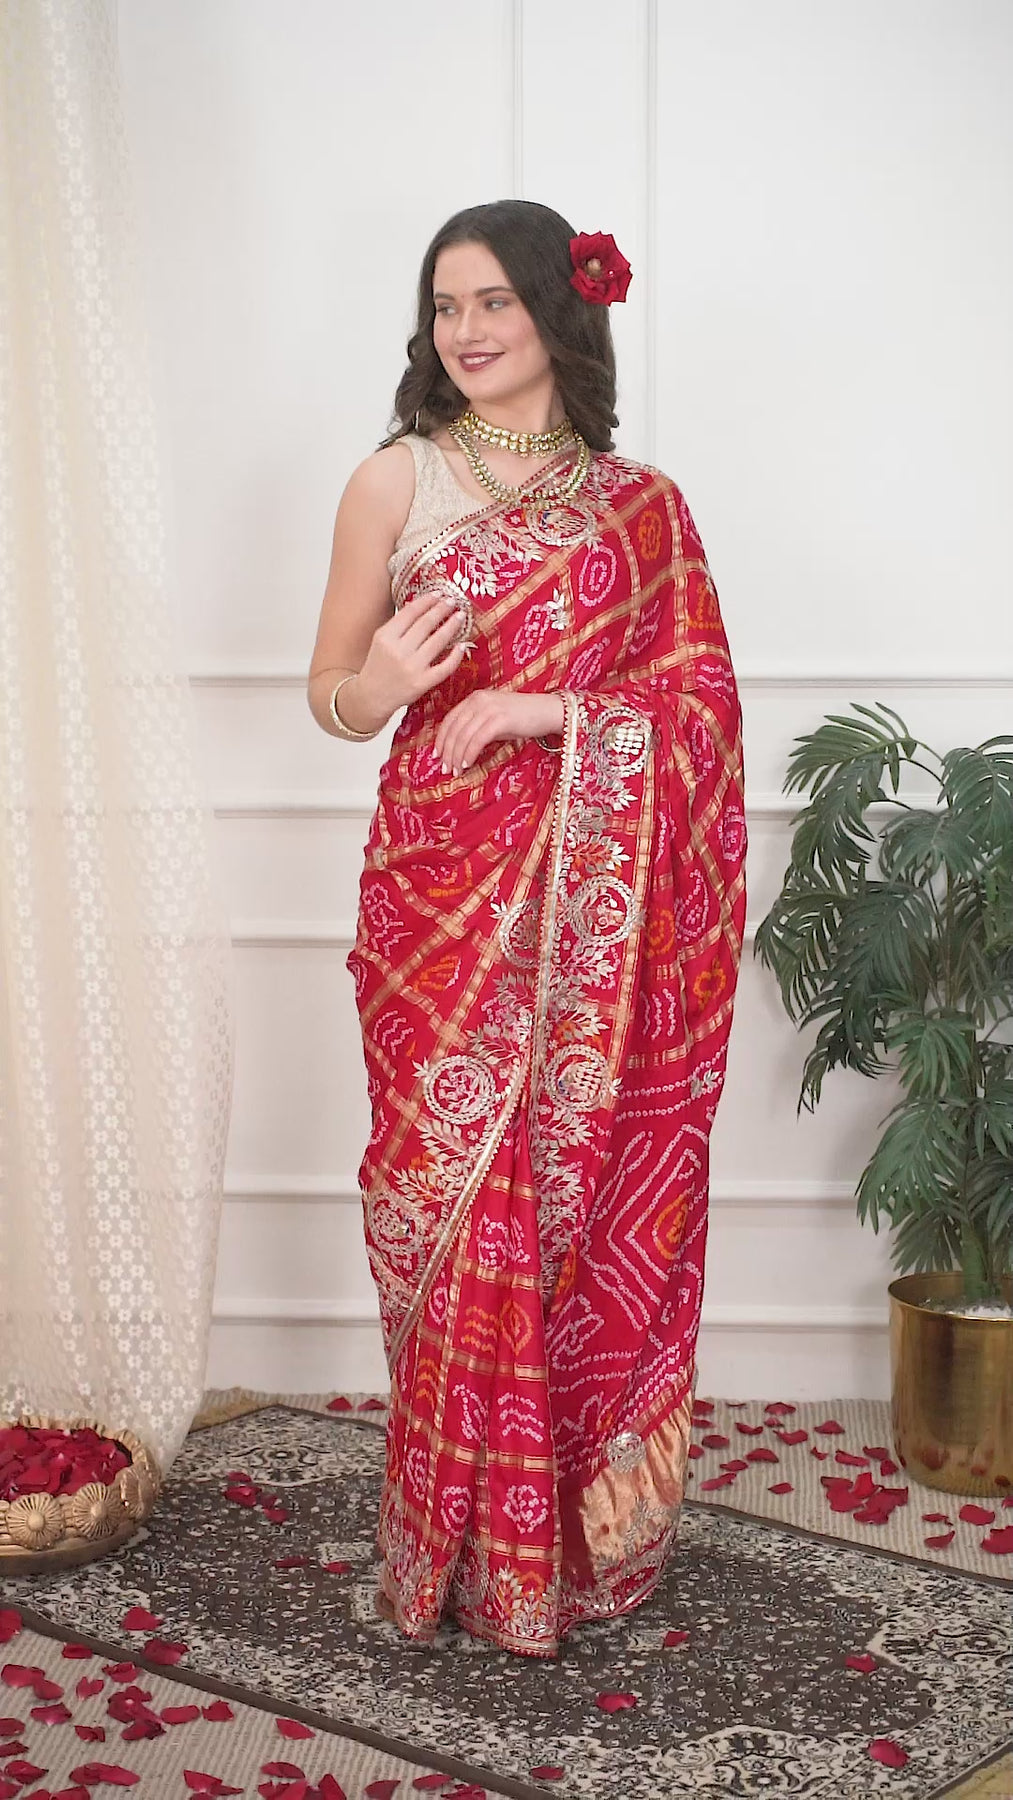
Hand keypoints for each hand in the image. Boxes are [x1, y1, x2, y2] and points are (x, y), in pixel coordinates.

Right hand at [341, 591, 468, 731]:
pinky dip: (455, 655)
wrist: (371, 697)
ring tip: (460, 616)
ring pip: (438, 641)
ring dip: (452, 626)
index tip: (439, 593)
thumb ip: (398, 625)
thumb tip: (420, 605)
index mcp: (386, 637)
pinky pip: (444, 667)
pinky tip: (462, 646)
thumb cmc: (378, 666)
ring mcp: (412, 668)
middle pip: (426, 624)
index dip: (427, 600)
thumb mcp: (380, 641)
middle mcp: (398, 651)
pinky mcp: (422, 683)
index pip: (410, 612)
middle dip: (442, 609)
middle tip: (453, 601)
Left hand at [435, 689, 565, 774]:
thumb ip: (475, 727)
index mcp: (475, 698)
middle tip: (445, 769)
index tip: (437, 756)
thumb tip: (457, 749)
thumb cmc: (522, 718)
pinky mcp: (500, 719)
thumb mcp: (494, 718)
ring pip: (463, 736)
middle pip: (454, 729)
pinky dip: (469, 754)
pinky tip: (467, 765)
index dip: (441, 739)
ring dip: (457, 757)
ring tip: (456, 771)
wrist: (547, 711)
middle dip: (447, 752)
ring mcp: (490, 708)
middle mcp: (479, 700)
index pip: (449, 719)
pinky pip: (477, 740)